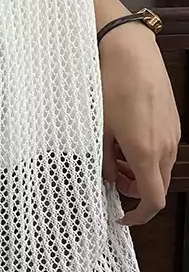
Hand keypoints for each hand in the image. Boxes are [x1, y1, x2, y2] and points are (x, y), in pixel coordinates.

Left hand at [100, 23, 180, 225]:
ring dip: (140, 173)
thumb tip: (108, 179)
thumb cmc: (110, 88)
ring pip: (161, 168)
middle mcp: (166, 147)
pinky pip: (163, 150)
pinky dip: (147, 156)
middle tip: (111, 181)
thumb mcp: (98, 128)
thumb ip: (104, 159)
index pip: (153, 200)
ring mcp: (173, 134)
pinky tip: (126, 141)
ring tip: (114, 158)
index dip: (139, 216)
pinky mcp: (173, 122)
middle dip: (135, 192)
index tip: (121, 217)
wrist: (131, 53)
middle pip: (157, 186)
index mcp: (146, 153)